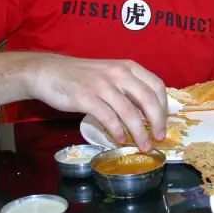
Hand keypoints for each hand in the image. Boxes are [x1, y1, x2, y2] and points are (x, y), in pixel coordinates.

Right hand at [28, 55, 166, 150]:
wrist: (49, 72)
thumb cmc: (82, 76)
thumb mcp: (110, 75)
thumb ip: (128, 90)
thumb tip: (147, 114)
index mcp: (128, 67)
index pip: (156, 86)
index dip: (164, 106)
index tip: (163, 122)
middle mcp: (118, 73)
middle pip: (148, 99)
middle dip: (157, 121)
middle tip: (160, 137)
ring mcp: (102, 85)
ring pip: (130, 112)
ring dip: (139, 133)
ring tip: (143, 146)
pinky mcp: (86, 98)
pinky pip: (109, 118)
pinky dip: (117, 132)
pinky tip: (119, 140)